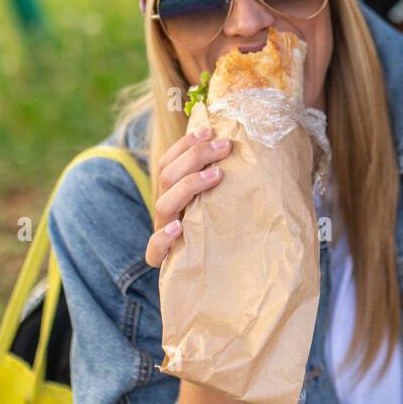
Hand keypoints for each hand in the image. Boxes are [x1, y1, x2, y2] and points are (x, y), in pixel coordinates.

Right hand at [144, 126, 231, 267]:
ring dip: (189, 185)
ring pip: (163, 204)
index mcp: (175, 193)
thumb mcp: (225, 198)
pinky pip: (154, 251)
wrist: (218, 274)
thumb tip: (248, 144)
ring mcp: (164, 233)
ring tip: (217, 176)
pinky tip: (179, 228)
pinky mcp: (166, 260)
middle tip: (225, 147)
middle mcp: (168, 210)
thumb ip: (227, 175)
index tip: (210, 130)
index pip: (169, 161)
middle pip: (167, 176)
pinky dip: (162, 238)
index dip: (186, 144)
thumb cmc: (226, 227)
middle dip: (195, 156)